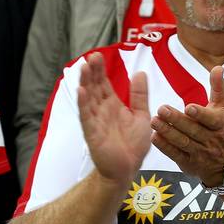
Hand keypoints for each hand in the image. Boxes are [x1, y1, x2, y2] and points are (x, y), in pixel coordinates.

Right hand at [77, 53, 151, 184]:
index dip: (100, 71)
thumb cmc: (133, 143)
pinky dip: (84, 105)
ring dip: (85, 84)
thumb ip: (140, 95)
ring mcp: (96, 122)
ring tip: (84, 68)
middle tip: (91, 57)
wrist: (128, 167)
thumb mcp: (141, 115)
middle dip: (92, 73)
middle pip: (94, 88)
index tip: (97, 55)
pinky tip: (82, 92)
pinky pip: (87, 117)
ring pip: (88, 99)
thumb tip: (140, 73)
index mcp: (113, 106)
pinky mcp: (93, 134)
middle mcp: (102, 111)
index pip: (103, 84)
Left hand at [151, 67, 223, 186]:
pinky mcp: (189, 163)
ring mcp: (201, 153)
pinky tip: (155, 137)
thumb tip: (218, 67)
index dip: (200, 114)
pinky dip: (165, 147)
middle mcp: (212, 140)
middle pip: (193, 130)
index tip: (188, 107)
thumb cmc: (222, 128)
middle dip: (177, 120)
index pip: (211, 119)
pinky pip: (176, 155)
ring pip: (183, 142)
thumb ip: (219, 88)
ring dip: (168, 132)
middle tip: (161, 109)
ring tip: (154, 121)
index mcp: (221, 124)